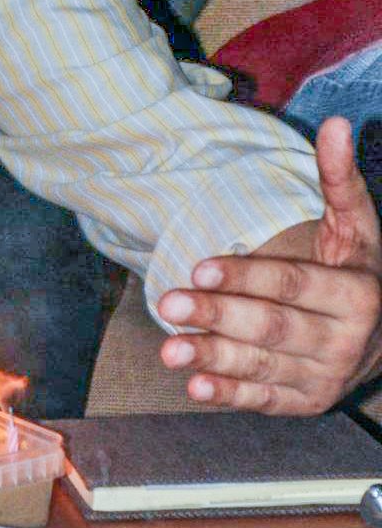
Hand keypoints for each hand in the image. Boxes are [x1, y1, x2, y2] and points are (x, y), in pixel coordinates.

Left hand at [157, 116, 381, 413]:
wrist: (379, 334)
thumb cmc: (354, 269)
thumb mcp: (356, 225)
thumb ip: (339, 179)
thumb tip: (334, 124)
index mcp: (357, 294)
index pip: (294, 284)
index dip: (246, 276)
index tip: (198, 266)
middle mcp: (345, 341)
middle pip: (273, 326)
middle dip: (218, 315)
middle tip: (167, 301)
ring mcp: (324, 376)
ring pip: (262, 366)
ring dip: (213, 358)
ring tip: (168, 349)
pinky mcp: (303, 402)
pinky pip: (263, 401)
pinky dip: (229, 396)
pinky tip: (194, 387)